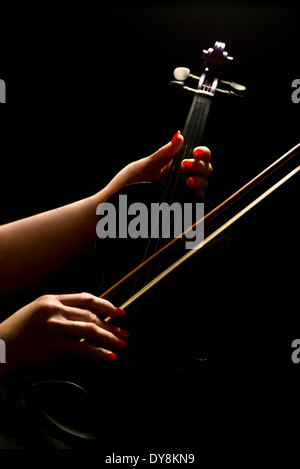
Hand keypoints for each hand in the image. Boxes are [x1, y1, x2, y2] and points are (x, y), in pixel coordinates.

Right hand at [0, 293, 127, 375]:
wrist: (0, 345)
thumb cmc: (19, 329)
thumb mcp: (38, 310)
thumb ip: (61, 309)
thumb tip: (87, 317)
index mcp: (52, 299)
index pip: (86, 298)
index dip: (106, 305)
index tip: (119, 312)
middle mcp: (55, 310)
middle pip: (91, 315)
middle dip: (112, 325)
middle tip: (124, 332)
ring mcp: (54, 327)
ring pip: (90, 330)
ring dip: (109, 338)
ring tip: (120, 343)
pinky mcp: (53, 345)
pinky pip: (82, 348)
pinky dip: (98, 352)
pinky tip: (108, 355)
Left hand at [107, 131, 212, 197]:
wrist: (118, 206)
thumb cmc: (128, 184)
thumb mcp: (146, 165)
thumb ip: (164, 153)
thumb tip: (179, 135)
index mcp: (174, 164)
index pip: (198, 155)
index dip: (201, 152)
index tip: (194, 152)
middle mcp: (181, 177)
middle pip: (205, 168)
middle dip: (199, 165)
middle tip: (184, 166)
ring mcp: (182, 192)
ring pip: (204, 183)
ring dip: (200, 180)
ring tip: (187, 182)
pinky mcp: (181, 207)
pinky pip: (198, 202)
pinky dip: (199, 196)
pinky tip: (192, 193)